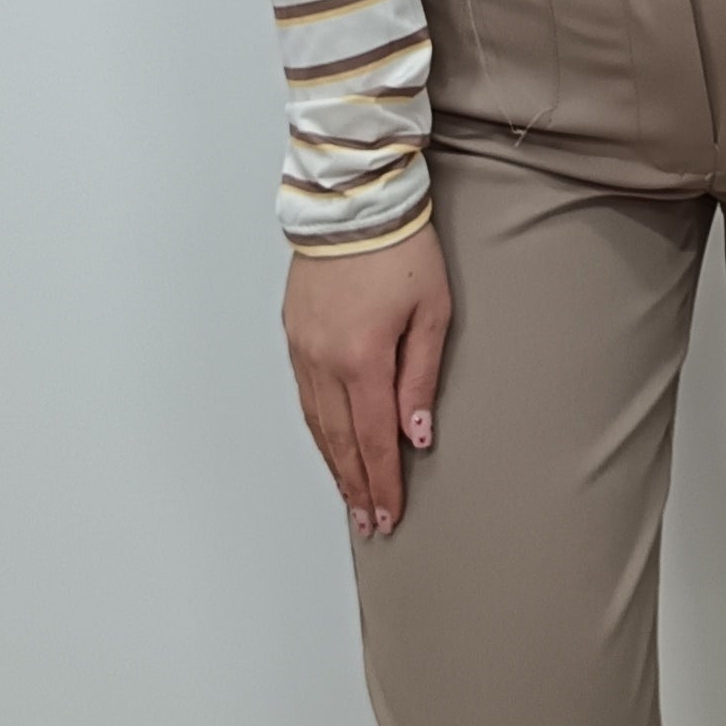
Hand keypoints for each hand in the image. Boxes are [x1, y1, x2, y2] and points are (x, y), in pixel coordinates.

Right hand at [283, 227, 451, 542]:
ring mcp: (303, 348)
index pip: (375, 438)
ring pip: (316, 423)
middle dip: (356, 486)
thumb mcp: (432, 313)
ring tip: (350, 496)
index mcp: (362, 359)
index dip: (382, 482)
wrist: (353, 202)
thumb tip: (417, 433)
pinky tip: (329, 444)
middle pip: (340, 441)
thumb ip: (421, 377)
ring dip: (335, 464)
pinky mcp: (293, 334)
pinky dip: (317, 428)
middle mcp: (324, 361)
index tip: (388, 514)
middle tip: (369, 522)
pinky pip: (304, 395)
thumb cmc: (401, 249)